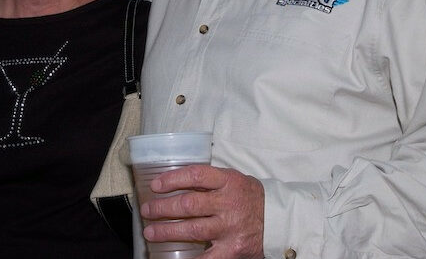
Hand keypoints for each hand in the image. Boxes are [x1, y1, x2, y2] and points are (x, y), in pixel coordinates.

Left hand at [140, 165, 263, 258]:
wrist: (278, 220)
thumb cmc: (251, 198)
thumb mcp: (234, 181)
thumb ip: (210, 181)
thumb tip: (176, 182)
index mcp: (229, 182)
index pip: (196, 175)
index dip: (173, 179)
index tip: (156, 185)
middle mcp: (228, 204)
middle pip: (189, 204)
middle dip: (163, 208)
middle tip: (147, 211)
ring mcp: (230, 228)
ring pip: (192, 230)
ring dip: (167, 231)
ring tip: (150, 233)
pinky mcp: (232, 249)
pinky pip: (205, 258)